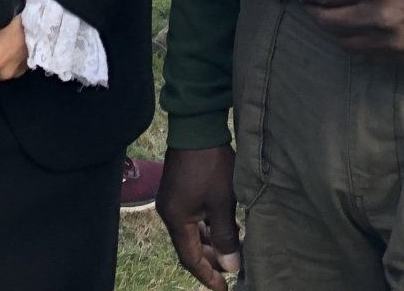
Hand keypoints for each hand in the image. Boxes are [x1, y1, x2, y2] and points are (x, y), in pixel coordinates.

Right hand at [157, 145, 240, 290]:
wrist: (197, 128)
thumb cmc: (211, 167)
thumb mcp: (223, 203)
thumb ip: (226, 237)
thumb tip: (231, 265)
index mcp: (176, 219)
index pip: (190, 258)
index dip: (207, 275)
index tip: (223, 288)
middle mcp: (170, 212)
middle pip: (190, 246)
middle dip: (211, 260)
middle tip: (232, 269)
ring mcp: (174, 201)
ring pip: (193, 232)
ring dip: (211, 242)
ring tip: (233, 250)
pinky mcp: (180, 190)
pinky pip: (193, 218)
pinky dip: (208, 227)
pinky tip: (225, 228)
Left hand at [281, 0, 403, 64]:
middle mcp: (381, 17)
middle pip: (329, 22)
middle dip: (311, 10)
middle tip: (306, 0)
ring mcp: (397, 42)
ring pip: (347, 43)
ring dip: (331, 30)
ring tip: (327, 15)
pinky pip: (371, 57)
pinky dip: (355, 46)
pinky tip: (354, 34)